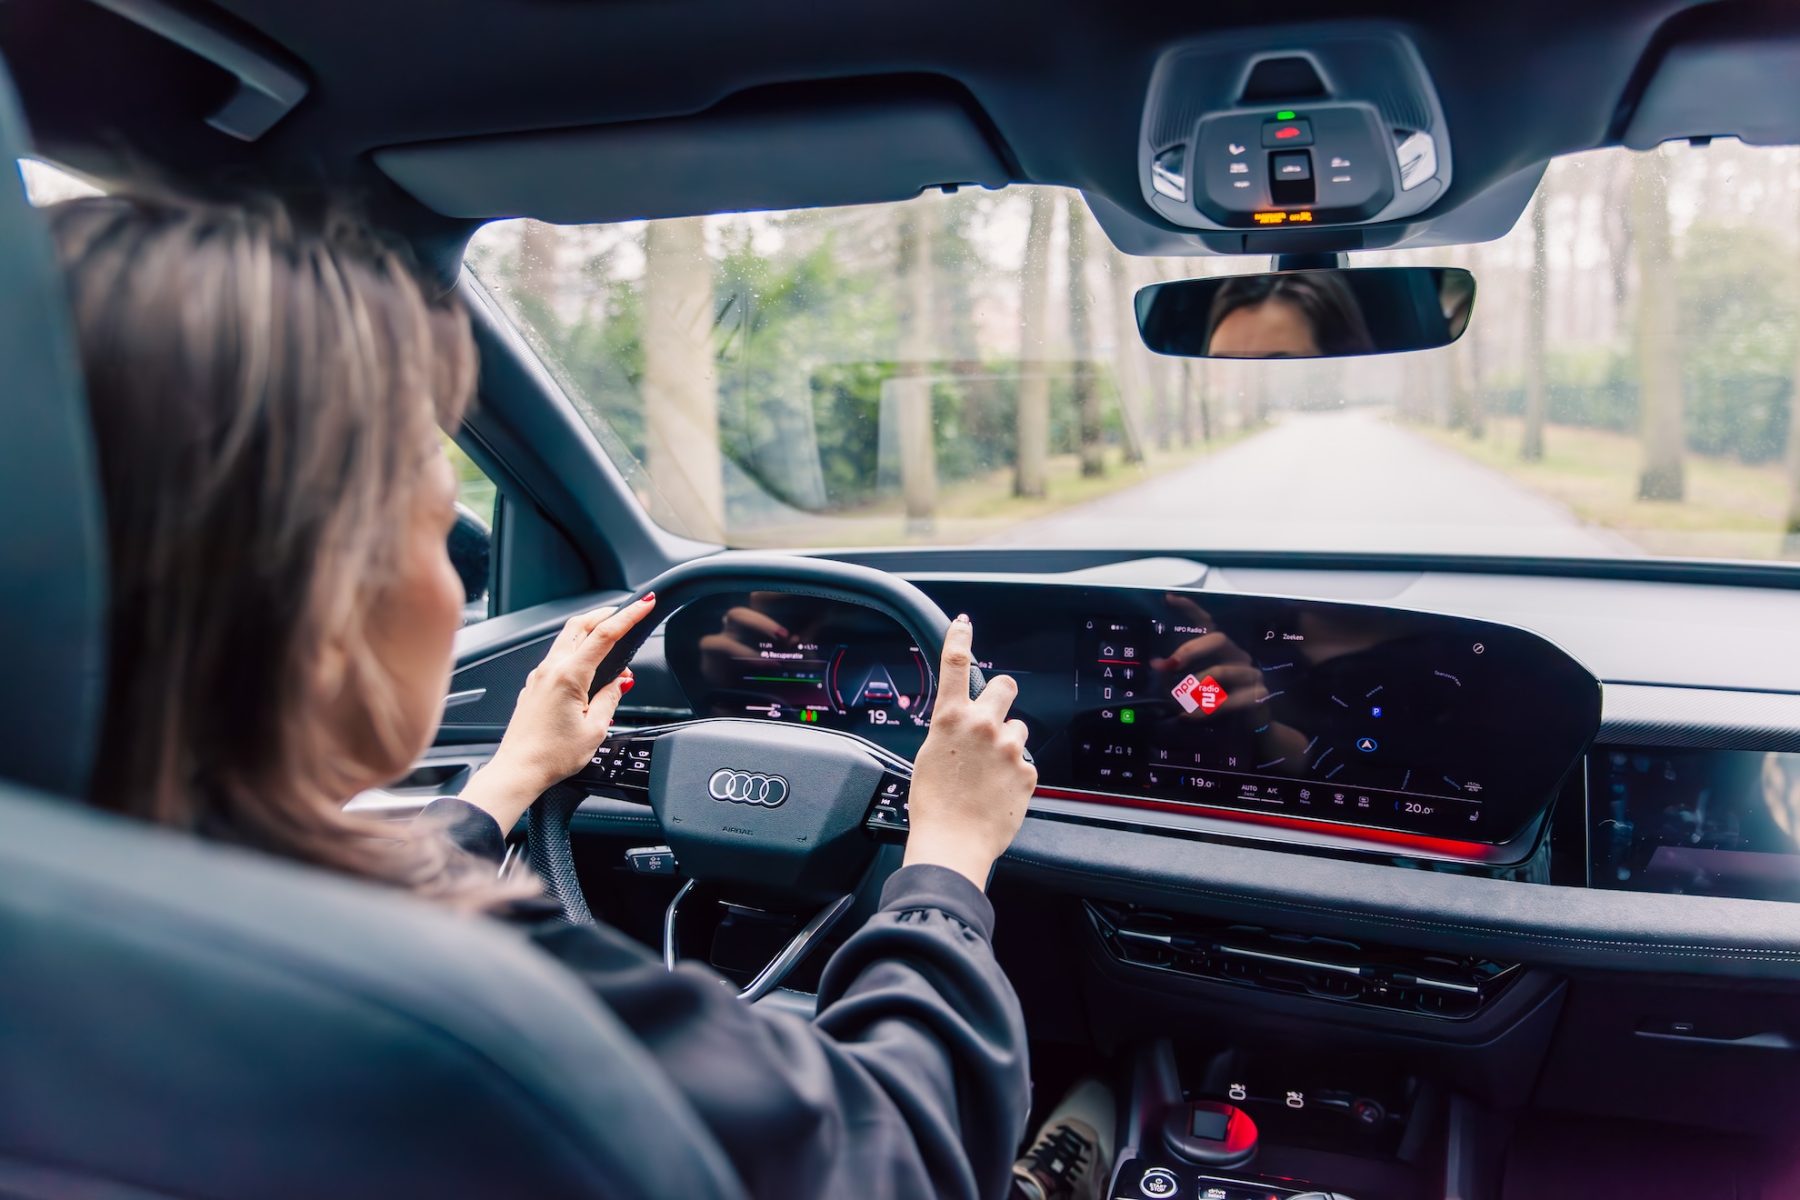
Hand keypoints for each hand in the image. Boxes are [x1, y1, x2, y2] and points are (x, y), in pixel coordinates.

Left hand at [459, 595, 656, 831]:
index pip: (604, 635)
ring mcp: (539, 676)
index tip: (645, 604)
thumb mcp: (595, 728)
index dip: (628, 616)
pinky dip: (577, 648)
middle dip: (607, 613)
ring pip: (566, 638)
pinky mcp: (534, 686)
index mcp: (569, 676)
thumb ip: (611, 698)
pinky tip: (589, 662)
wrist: (518, 770)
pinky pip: (558, 656)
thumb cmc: (552, 756)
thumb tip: (622, 680)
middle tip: (629, 611)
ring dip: (590, 628)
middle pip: (580, 625)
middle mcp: (550, 670)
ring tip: (612, 633)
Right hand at [902, 615, 1035, 890]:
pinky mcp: (1027, 770)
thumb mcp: (930, 756)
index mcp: (950, 720)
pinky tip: (997, 792)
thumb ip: (951, 732)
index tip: (963, 624)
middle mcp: (983, 725)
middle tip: (994, 715)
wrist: (953, 842)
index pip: (954, 665)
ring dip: (1007, 743)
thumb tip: (963, 728)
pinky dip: (1014, 774)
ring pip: (1017, 728)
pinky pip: (1024, 763)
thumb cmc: (933, 806)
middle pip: (1004, 686)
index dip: (959, 639)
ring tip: (989, 773)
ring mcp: (1009, 747)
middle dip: (1002, 695)